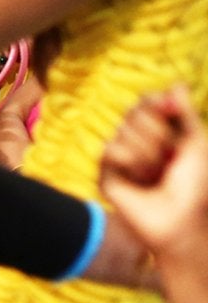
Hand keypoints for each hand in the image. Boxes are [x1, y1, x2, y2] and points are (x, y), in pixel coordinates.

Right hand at [101, 86, 207, 262]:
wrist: (182, 219)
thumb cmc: (195, 186)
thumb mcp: (197, 144)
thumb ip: (185, 113)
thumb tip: (175, 84)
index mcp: (159, 130)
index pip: (146, 100)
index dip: (157, 104)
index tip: (172, 113)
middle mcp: (136, 138)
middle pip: (133, 110)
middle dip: (158, 133)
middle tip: (170, 156)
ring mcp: (118, 154)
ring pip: (122, 130)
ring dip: (148, 154)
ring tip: (156, 174)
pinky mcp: (104, 171)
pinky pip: (111, 150)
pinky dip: (131, 164)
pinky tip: (139, 180)